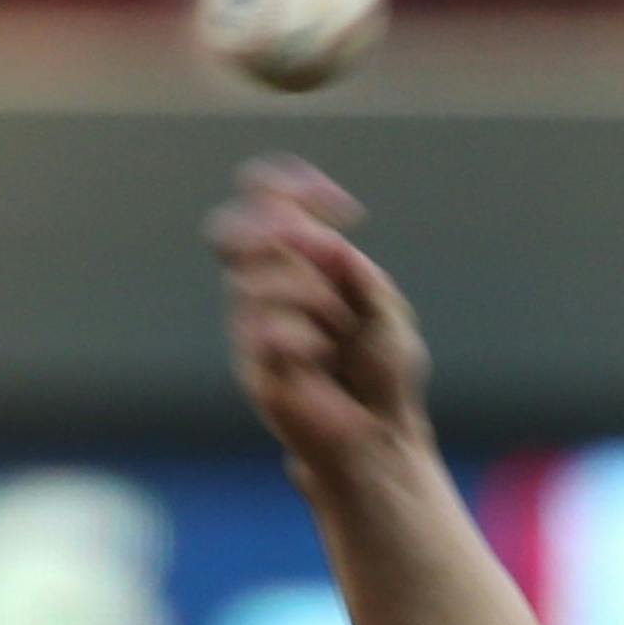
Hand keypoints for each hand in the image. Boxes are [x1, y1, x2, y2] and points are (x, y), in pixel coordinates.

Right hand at [205, 155, 431, 481]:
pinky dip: (305, 337)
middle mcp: (266, 288)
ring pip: (258, 278)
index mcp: (298, 266)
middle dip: (283, 235)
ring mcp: (253, 326)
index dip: (291, 188)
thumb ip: (359, 276)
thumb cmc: (384, 375)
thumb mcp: (386, 313)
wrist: (380, 437)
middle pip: (237, 231)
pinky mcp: (254, 364)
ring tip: (340, 333)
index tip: (346, 208)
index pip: (268, 203)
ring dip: (314, 297)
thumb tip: (328, 246)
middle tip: (330, 257)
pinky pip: (267, 329)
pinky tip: (323, 360)